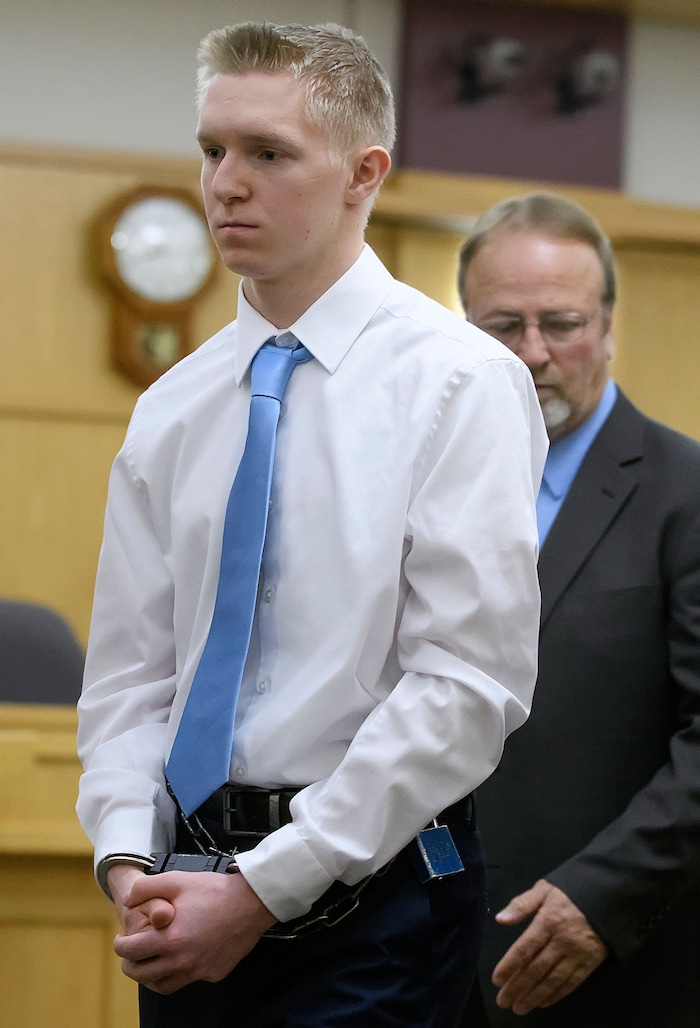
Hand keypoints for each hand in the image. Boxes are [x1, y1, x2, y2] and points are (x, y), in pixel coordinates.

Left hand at [113, 869, 276, 993]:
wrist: (252, 902)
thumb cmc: (215, 890)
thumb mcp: (177, 880)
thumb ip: (147, 888)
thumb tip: (128, 899)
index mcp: (170, 940)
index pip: (131, 953)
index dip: (120, 946)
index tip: (120, 940)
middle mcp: (183, 961)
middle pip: (142, 976)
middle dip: (130, 965)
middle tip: (130, 954)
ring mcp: (199, 971)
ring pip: (163, 985)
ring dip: (151, 976)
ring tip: (149, 962)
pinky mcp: (214, 974)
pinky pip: (188, 980)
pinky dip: (178, 974)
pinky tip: (180, 958)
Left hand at [492, 879, 607, 1014]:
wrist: (607, 895)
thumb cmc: (570, 892)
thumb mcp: (543, 889)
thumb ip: (521, 904)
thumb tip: (500, 919)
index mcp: (548, 921)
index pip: (525, 949)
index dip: (509, 966)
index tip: (497, 980)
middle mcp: (562, 941)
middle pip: (536, 969)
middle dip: (518, 987)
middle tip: (503, 1001)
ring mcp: (577, 954)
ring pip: (553, 980)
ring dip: (534, 996)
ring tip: (519, 1007)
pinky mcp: (590, 963)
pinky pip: (572, 983)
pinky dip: (556, 995)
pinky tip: (543, 1002)